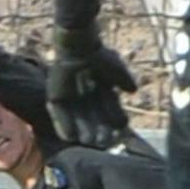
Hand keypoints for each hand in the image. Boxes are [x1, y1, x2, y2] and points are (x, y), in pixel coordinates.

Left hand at [47, 26, 137, 148]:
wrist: (79, 47)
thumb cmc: (99, 57)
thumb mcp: (117, 70)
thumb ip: (124, 80)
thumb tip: (134, 91)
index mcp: (99, 87)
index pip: (108, 109)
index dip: (114, 120)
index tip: (120, 132)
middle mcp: (84, 94)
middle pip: (93, 117)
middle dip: (100, 130)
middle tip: (106, 142)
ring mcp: (69, 96)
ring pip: (78, 119)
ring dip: (84, 131)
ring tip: (91, 142)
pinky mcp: (56, 96)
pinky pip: (60, 115)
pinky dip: (65, 126)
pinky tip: (71, 138)